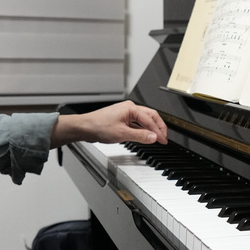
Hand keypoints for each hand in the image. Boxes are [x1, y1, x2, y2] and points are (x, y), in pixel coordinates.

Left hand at [50, 100, 167, 147]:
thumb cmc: (98, 126)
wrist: (85, 127)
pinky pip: (136, 123)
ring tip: (157, 138)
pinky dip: (142, 130)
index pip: (150, 119)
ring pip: (143, 120)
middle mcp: (129, 108)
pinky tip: (145, 136)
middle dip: (158, 127)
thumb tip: (153, 137)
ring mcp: (125, 113)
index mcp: (131, 108)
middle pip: (150, 116)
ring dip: (151, 129)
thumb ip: (140, 136)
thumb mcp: (122, 134)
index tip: (163, 140)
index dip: (158, 131)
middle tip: (164, 138)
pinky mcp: (122, 119)